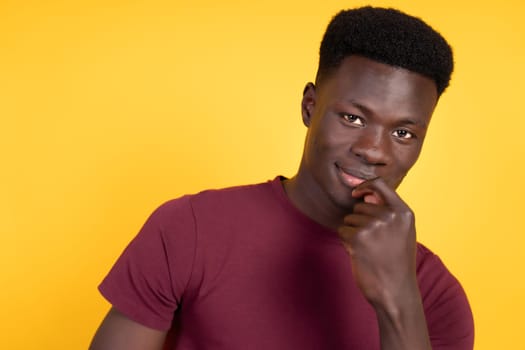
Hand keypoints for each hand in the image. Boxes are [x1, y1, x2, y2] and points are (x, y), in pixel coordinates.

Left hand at [337, 177, 418, 309]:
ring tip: (369, 250)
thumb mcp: (402, 232)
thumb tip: (364, 194)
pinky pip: (342, 231)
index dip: (364, 186)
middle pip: (360, 206)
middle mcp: (389, 215)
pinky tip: (360, 255)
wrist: (395, 291)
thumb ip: (388, 211)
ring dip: (353, 233)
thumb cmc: (396, 263)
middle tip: (373, 243)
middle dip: (360, 222)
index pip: (379, 184)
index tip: (356, 192)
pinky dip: (346, 242)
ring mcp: (374, 225)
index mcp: (403, 212)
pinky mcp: (358, 237)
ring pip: (349, 219)